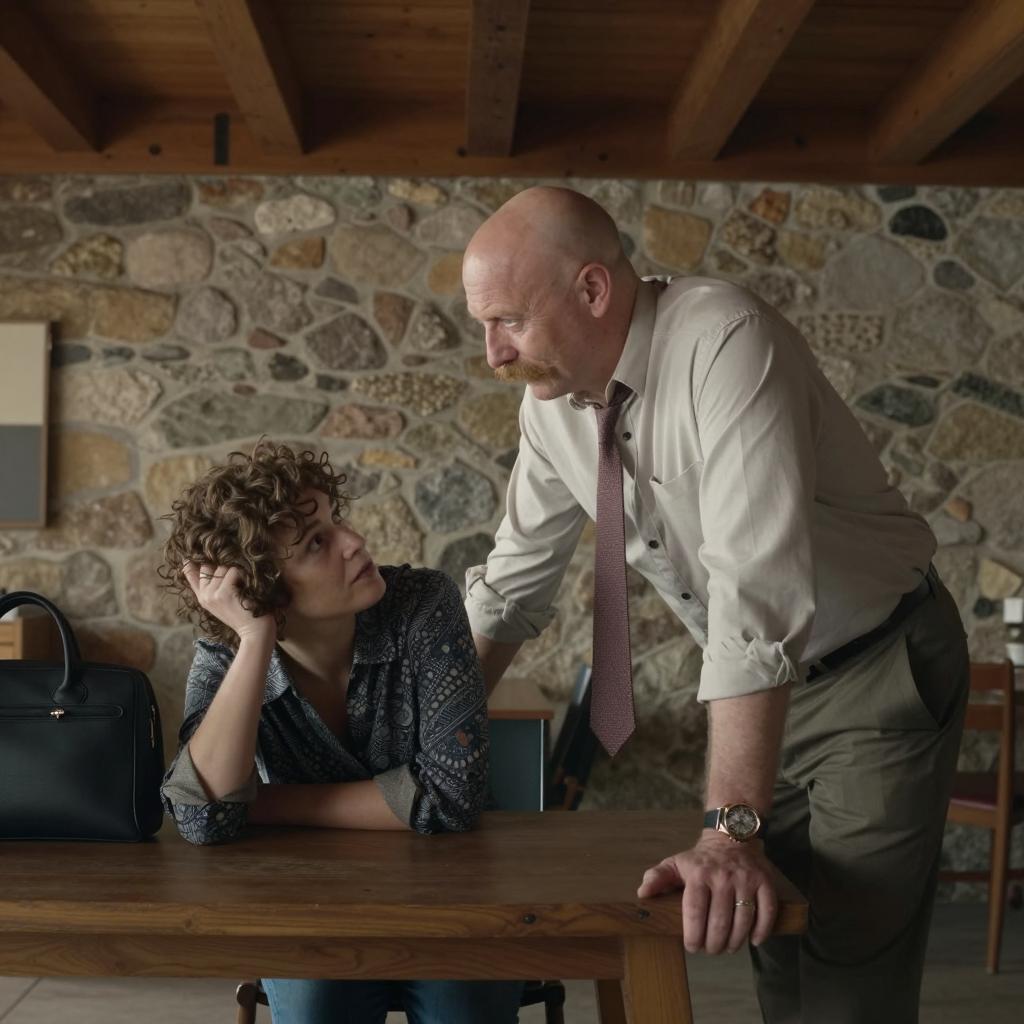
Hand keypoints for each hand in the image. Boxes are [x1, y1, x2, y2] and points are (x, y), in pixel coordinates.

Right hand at [182, 562, 274, 642]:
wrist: (254, 632)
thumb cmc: (245, 613)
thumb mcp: (224, 600)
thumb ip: (214, 586)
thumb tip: (207, 565)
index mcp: (203, 598)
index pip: (191, 575)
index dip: (191, 564)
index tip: (189, 557)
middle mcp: (204, 596)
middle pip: (208, 567)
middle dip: (224, 568)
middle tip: (237, 581)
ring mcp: (212, 595)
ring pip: (222, 568)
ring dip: (236, 573)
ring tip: (243, 589)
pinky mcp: (223, 594)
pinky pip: (233, 571)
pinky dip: (243, 576)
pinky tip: (246, 590)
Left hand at [637, 831, 778, 953]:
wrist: (731, 835)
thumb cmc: (700, 859)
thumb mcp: (675, 863)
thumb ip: (657, 877)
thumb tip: (643, 894)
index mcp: (698, 874)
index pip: (695, 912)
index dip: (693, 935)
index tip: (692, 947)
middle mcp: (723, 877)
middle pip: (719, 921)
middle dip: (714, 944)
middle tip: (711, 950)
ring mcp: (746, 879)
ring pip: (743, 920)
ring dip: (735, 942)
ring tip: (728, 948)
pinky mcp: (764, 881)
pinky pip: (767, 911)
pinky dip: (762, 930)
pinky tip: (753, 941)